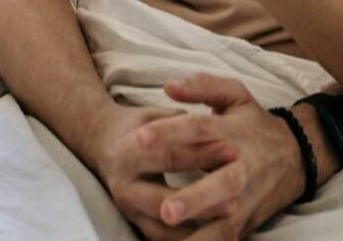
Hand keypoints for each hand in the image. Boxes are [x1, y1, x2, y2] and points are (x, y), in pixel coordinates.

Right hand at [90, 104, 239, 240]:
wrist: (105, 146)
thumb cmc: (140, 127)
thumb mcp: (155, 115)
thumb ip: (181, 122)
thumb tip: (216, 128)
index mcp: (128, 153)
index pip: (169, 155)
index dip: (202, 153)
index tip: (233, 151)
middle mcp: (124, 186)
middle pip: (165, 197)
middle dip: (202, 198)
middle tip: (237, 196)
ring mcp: (129, 210)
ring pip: (163, 228)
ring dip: (197, 227)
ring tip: (229, 219)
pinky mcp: (136, 225)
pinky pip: (162, 240)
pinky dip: (188, 240)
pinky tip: (214, 234)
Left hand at [145, 74, 321, 238]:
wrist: (298, 156)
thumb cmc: (255, 124)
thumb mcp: (235, 96)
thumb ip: (203, 87)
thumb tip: (169, 85)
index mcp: (234, 132)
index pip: (201, 129)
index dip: (171, 131)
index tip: (140, 137)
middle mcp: (244, 167)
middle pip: (222, 184)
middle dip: (195, 199)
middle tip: (165, 209)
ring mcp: (248, 198)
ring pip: (227, 220)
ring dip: (201, 233)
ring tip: (170, 233)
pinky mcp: (248, 220)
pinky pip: (227, 239)